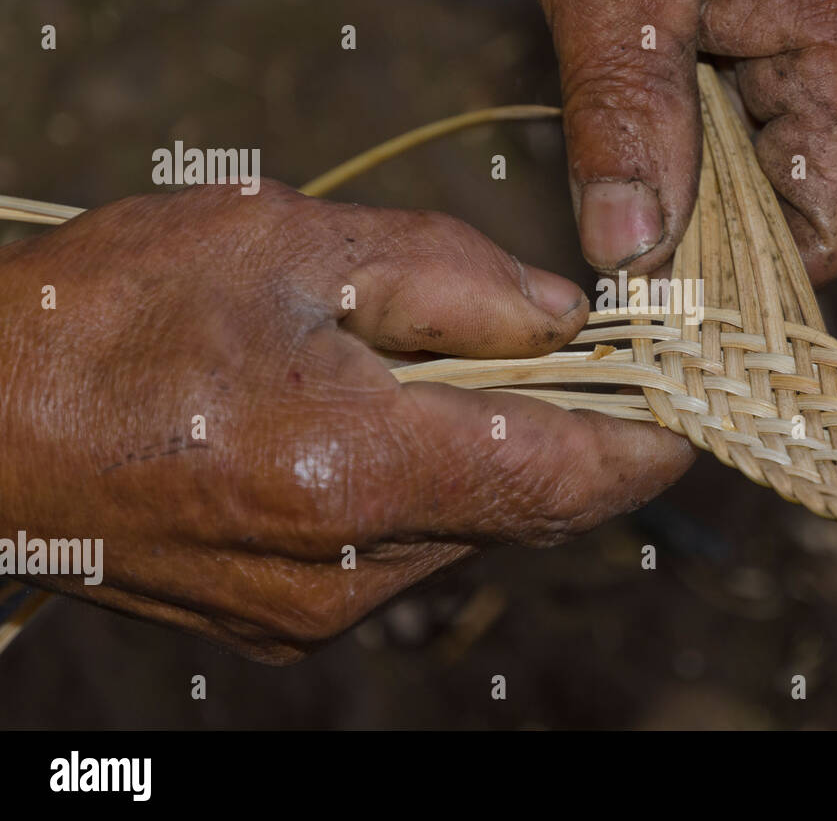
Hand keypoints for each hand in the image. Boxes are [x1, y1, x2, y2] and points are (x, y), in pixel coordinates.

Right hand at [0, 183, 692, 661]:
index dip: (644, 445)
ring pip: (464, 528)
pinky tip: (367, 421)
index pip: (560, 475)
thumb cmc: (115, 316)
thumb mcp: (291, 244)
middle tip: (581, 360)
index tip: (691, 413)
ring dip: (483, 454)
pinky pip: (401, 551)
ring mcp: (311, 611)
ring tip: (425, 370)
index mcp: (355, 467)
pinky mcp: (283, 624)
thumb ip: (450, 277)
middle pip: (521, 505)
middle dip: (564, 434)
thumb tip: (564, 316)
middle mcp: (345, 568)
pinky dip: (423, 487)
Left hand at [507, 0, 836, 284]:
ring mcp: (836, 29)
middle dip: (717, 231)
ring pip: (780, 162)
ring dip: (700, 181)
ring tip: (625, 158)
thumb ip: (624, 120)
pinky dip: (700, 135)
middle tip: (622, 229)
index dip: (752, 274)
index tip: (660, 288)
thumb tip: (632, 255)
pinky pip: (760, 113)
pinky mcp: (797, 16)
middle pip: (810, 201)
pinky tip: (646, 110)